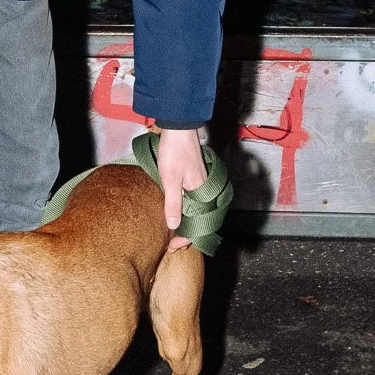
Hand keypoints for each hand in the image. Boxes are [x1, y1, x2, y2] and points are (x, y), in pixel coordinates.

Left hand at [153, 126, 206, 252]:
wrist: (179, 127)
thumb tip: (173, 226)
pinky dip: (187, 210)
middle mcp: (205, 190)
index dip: (186, 238)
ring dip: (187, 222)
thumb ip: (172, 203)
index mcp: (202, 193)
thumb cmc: (175, 151)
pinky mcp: (195, 177)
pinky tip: (178, 212)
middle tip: (173, 245)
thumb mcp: (170, 179)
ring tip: (174, 233)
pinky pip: (194, 199)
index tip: (174, 247)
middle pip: (200, 219)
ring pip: (197, 209)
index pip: (199, 224)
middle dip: (188, 234)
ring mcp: (201, 183)